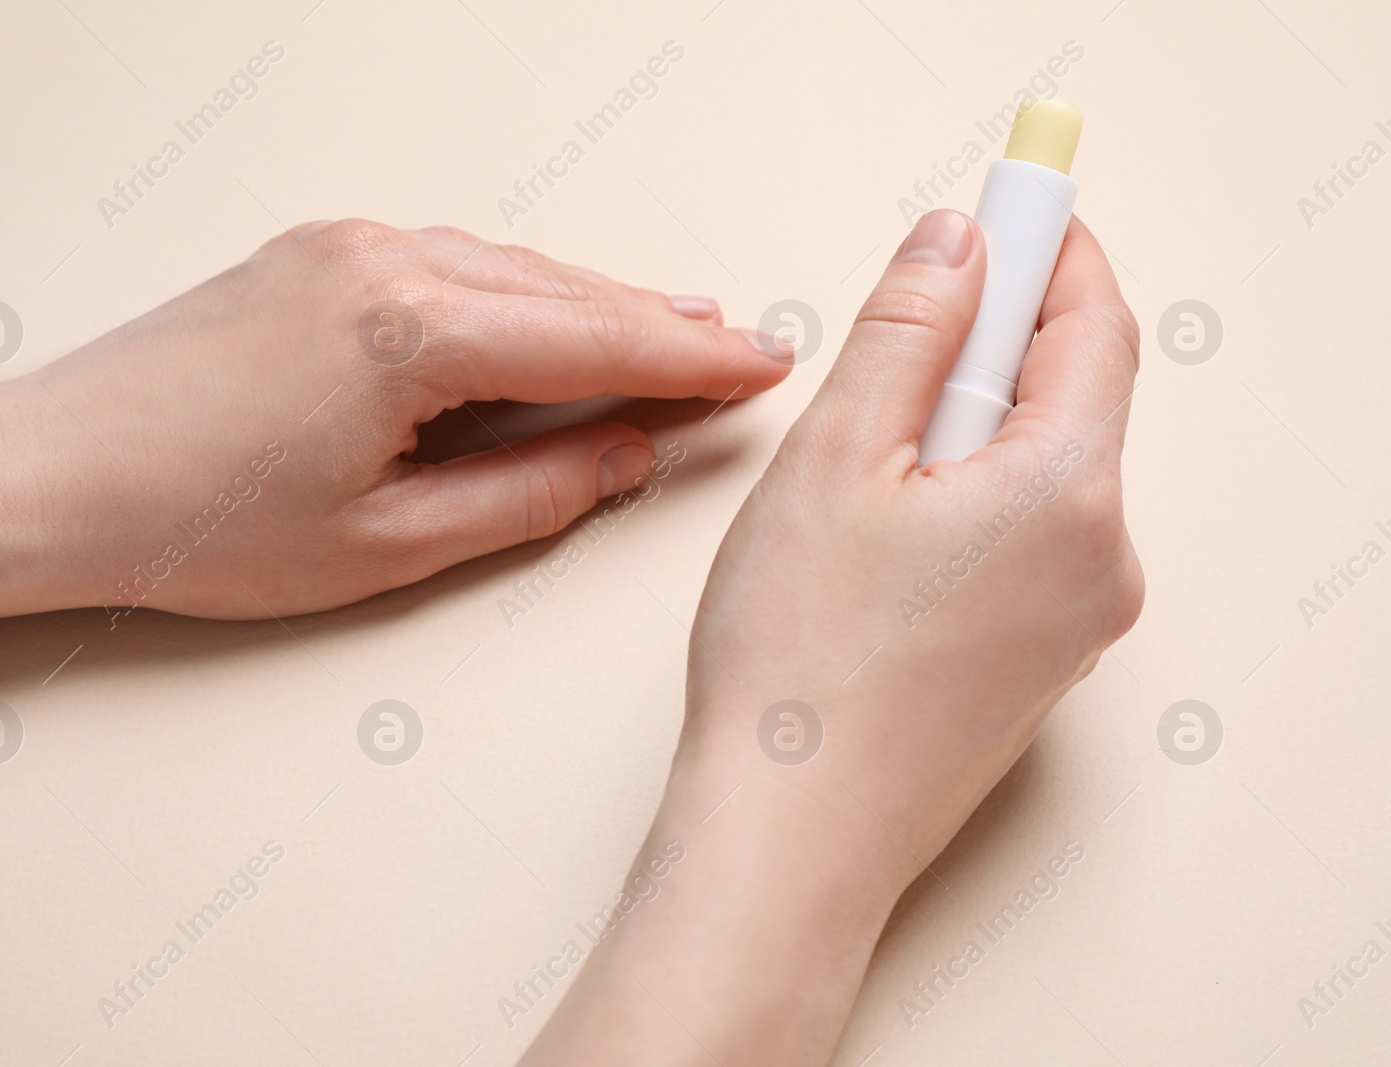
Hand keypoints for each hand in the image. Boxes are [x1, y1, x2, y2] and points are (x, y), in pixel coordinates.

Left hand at [0, 220, 792, 656]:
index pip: (596, 342)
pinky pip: (453, 260)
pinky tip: (550, 312)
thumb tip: (621, 456)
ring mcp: (345, 245)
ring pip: (513, 268)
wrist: (47, 474)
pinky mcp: (314, 252)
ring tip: (671, 325)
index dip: (691, 361)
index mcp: (413, 332)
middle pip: (566, 292)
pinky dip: (521, 290)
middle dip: (662, 322)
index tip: (759, 368)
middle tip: (741, 346)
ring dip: (595, 301)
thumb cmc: (195, 521)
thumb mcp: (387, 544)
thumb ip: (528, 494)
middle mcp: (386, 260)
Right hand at [688, 207, 1144, 861]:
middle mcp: (1100, 559)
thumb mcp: (834, 459)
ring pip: (1035, 473)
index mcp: (1068, 491)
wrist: (790, 842)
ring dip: (963, 433)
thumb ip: (909, 332)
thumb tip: (958, 246)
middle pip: (1067, 397)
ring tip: (857, 477)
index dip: (1048, 249)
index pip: (1092, 323)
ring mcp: (1075, 623)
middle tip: (897, 339)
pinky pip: (1019, 543)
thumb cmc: (800, 667)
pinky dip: (963, 506)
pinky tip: (877, 547)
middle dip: (988, 345)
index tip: (1007, 204)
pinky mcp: (1035, 665)